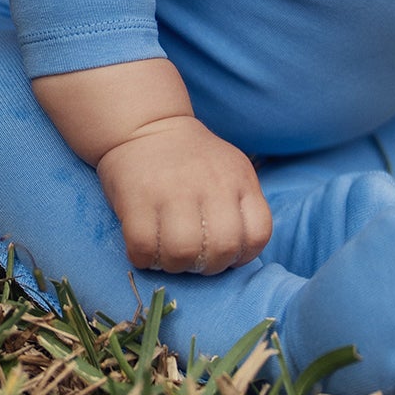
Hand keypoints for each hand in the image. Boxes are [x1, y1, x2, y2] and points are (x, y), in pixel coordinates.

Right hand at [95, 116, 272, 274]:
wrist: (147, 127)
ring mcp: (172, 191)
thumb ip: (240, 206)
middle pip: (221, 249)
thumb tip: (237, 254)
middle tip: (195, 259)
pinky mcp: (136, 199)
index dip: (243, 255)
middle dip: (209, 267)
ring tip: (168, 255)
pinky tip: (145, 249)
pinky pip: (144, 248)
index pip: (257, 234)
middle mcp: (210, 184)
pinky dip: (144, 259)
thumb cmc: (192, 161)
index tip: (227, 253)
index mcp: (239, 179)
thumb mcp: (230, 171)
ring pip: (182, 253)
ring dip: (175, 265)